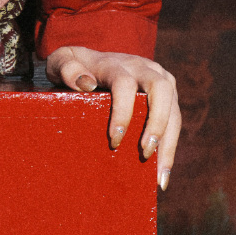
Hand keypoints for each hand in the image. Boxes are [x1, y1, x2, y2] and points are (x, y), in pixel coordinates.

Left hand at [45, 46, 180, 190]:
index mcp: (116, 63)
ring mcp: (160, 79)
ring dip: (169, 142)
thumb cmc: (72, 67)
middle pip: (160, 89)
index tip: (114, 140)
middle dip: (156, 123)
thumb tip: (86, 84)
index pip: (124, 84)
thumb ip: (65, 67)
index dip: (122, 112)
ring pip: (173, 108)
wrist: (90, 59)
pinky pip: (175, 120)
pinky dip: (171, 146)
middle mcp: (143, 68)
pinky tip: (162, 172)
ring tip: (159, 175)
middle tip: (144, 153)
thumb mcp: (60, 62)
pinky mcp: (168, 94)